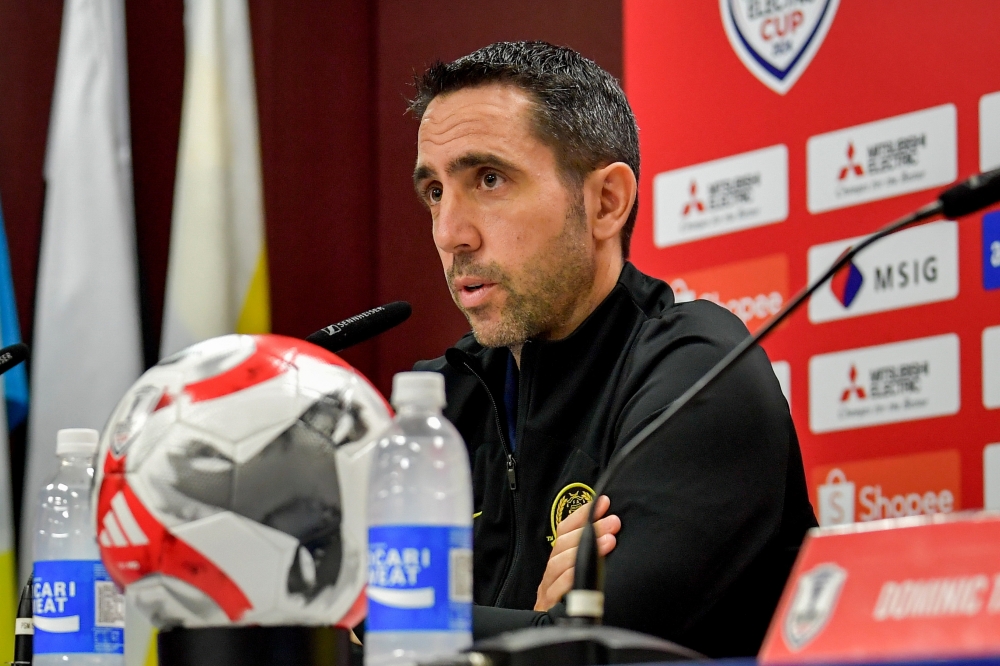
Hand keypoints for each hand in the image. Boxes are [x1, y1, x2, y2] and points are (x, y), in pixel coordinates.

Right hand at [534, 495, 620, 611]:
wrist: (553, 637)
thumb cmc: (572, 607)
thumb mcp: (581, 579)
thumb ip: (590, 559)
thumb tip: (611, 534)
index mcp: (558, 563)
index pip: (565, 530)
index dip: (583, 515)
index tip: (603, 503)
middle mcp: (551, 573)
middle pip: (563, 543)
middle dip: (590, 529)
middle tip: (613, 522)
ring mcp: (548, 590)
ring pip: (559, 563)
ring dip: (585, 549)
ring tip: (609, 541)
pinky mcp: (548, 608)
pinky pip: (558, 588)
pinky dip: (571, 577)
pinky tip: (587, 570)